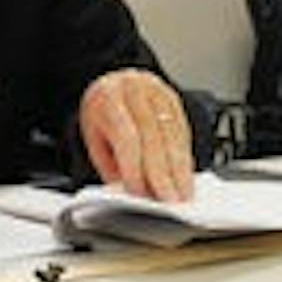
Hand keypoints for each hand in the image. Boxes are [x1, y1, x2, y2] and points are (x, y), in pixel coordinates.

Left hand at [79, 69, 193, 201]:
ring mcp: (157, 92)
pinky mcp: (174, 99)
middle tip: (170, 200)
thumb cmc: (103, 114)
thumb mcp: (95, 137)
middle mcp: (135, 91)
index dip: (135, 167)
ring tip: (183, 193)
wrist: (114, 81)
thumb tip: (133, 193)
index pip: (126, 137)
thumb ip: (111, 165)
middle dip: (163, 173)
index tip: (141, 193)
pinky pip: (182, 131)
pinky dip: (185, 156)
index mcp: (108, 99)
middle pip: (153, 137)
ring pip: (173, 134)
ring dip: (180, 168)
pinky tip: (187, 175)